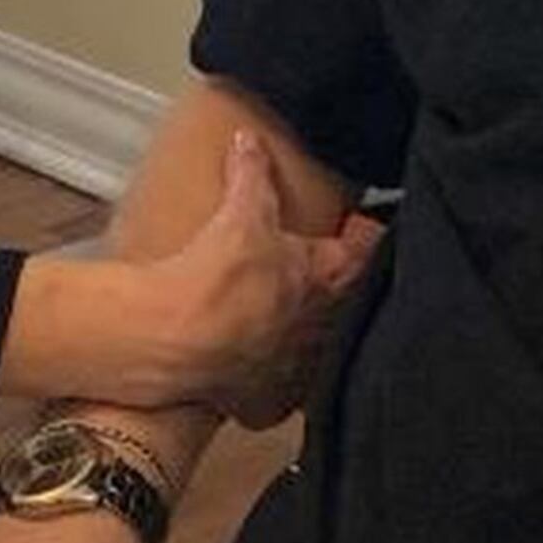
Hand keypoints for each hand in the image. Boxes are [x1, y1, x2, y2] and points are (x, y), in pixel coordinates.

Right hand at [110, 127, 372, 421]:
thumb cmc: (218, 275)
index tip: (361, 225)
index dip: (367, 236)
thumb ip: (251, 174)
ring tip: (292, 323)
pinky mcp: (264, 402)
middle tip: (325, 274)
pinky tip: (257, 371)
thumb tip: (251, 140)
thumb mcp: (240, 214)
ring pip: (319, 355)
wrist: (174, 341)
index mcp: (328, 280)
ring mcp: (297, 369)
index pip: (368, 252)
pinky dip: (270, 386)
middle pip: (348, 308)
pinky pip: (276, 398)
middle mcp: (323, 329)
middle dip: (340, 291)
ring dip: (312, 339)